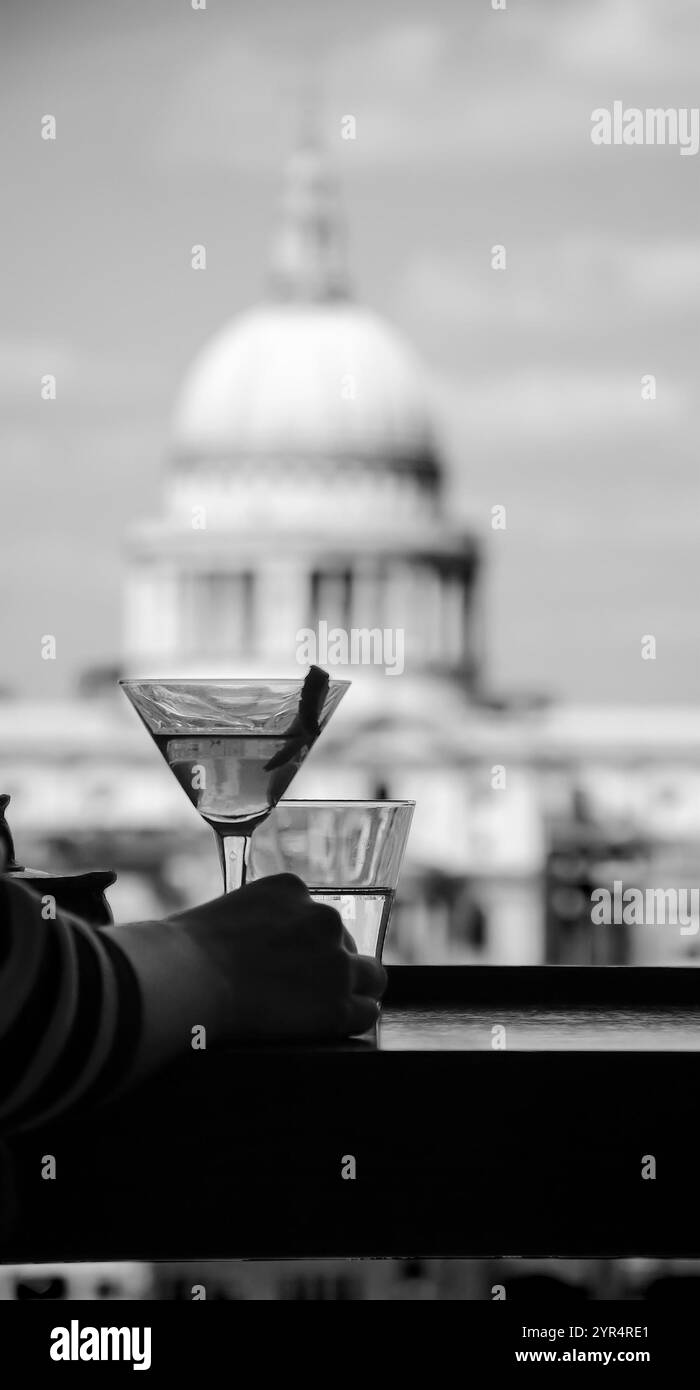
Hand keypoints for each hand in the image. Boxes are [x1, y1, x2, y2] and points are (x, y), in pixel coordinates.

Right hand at [103, 874, 386, 1083]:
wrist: (185, 980)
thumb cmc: (183, 950)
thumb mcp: (224, 912)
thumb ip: (254, 921)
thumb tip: (250, 942)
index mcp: (293, 890)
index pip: (318, 917)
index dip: (307, 943)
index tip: (291, 962)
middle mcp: (323, 918)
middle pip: (346, 944)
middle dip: (328, 965)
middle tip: (302, 990)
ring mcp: (335, 962)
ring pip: (370, 977)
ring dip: (351, 990)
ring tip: (325, 1007)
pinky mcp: (336, 1005)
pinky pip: (366, 1012)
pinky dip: (352, 1019)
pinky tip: (332, 1024)